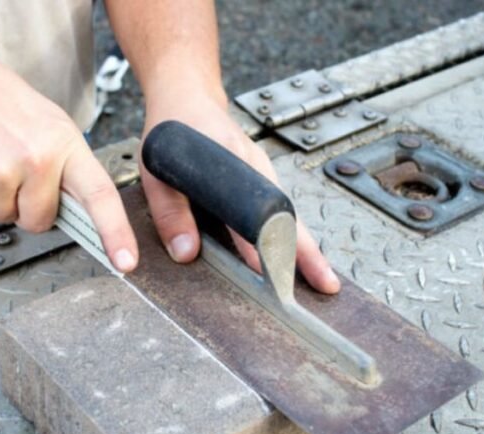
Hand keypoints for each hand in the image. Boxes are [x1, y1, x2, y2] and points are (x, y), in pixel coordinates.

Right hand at [0, 55, 138, 271]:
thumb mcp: (49, 124)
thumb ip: (66, 168)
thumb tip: (80, 214)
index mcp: (64, 143)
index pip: (100, 195)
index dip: (115, 232)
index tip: (126, 262)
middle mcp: (36, 158)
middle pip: (41, 221)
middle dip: (27, 206)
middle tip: (13, 168)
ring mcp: (0, 172)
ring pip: (5, 217)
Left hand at [141, 91, 340, 293]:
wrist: (187, 98)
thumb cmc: (172, 132)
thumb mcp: (156, 173)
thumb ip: (170, 213)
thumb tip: (186, 253)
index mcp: (235, 164)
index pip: (261, 214)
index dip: (271, 246)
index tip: (279, 273)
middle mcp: (257, 169)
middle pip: (289, 218)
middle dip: (308, 255)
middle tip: (326, 285)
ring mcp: (263, 173)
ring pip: (289, 216)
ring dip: (305, 248)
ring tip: (319, 281)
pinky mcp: (262, 179)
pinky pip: (281, 211)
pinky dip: (292, 236)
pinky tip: (296, 259)